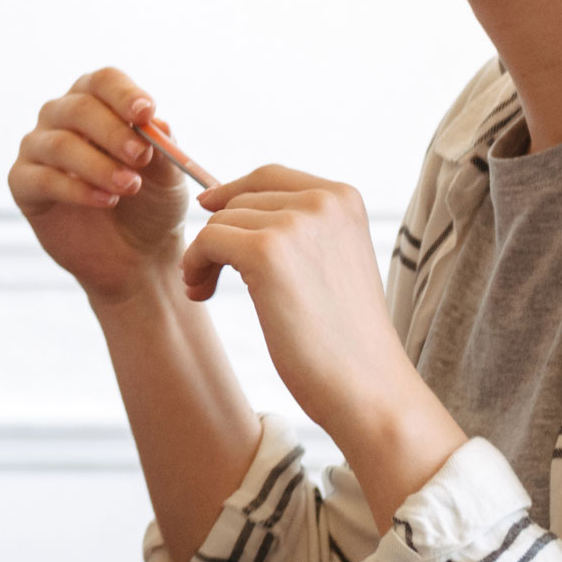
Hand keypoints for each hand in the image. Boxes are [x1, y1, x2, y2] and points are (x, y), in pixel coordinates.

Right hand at [6, 68, 194, 302]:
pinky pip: (42, 178)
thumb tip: (154, 122)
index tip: (146, 113)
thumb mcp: (168, 176)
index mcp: (98, 103)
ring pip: (59, 144)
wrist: (137, 255)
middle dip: (113, 132)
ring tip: (128, 187)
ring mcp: (38, 148)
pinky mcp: (22, 183)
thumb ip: (162, 148)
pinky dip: (76, 190)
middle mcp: (62, 117)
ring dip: (98, 165)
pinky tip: (105, 200)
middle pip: (78, 107)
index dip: (123, 94)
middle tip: (141, 157)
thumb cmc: (152, 205)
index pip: (103, 82)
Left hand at [180, 166, 469, 527]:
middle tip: (210, 278)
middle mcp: (324, 200)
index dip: (232, 194)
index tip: (209, 214)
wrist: (367, 386)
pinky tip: (201, 293)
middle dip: (218, 235)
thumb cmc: (344, 337)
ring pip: (219, 222)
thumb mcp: (330, 262)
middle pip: (239, 199)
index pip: (269, 176)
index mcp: (344, 197)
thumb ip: (296, 229)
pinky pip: (206, 240)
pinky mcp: (267, 251)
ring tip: (207, 290)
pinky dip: (195, 266)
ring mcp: (297, 222)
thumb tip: (224, 202)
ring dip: (204, 256)